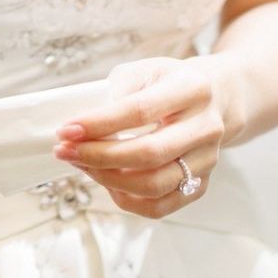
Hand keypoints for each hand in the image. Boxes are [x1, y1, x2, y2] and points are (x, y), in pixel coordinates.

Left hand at [49, 55, 245, 217]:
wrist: (213, 99)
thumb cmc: (167, 83)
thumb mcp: (144, 71)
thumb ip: (118, 92)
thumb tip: (86, 129)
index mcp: (192, 89)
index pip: (140, 111)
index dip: (100, 124)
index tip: (66, 130)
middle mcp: (206, 126)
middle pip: (149, 153)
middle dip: (98, 156)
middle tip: (64, 151)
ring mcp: (207, 160)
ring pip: (154, 185)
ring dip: (107, 179)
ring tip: (81, 163)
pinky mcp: (201, 184)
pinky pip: (159, 206)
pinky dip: (126, 199)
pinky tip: (106, 180)